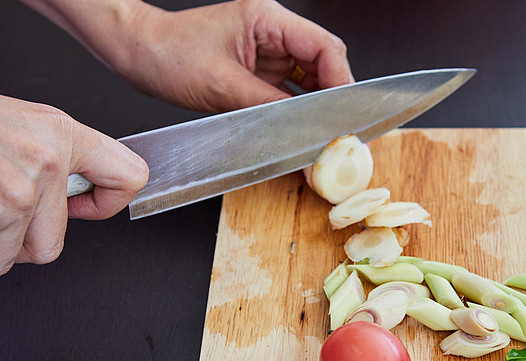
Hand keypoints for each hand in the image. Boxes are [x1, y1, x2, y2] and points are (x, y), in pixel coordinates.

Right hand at [0, 95, 147, 274]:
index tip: (84, 206)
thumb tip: (77, 196)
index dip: (107, 202)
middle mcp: (43, 160)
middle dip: (21, 241)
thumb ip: (52, 156)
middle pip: (53, 244)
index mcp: (59, 133)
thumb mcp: (19, 124)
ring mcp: (14, 188)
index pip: (130, 176)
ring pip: (11, 255)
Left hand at [111, 0, 354, 110]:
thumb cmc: (168, 55)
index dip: (341, 81)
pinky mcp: (260, 72)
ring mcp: (268, 53)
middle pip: (324, 65)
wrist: (139, 55)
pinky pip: (290, 93)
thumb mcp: (223, 87)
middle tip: (337, 130)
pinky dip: (298, 114)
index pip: (324, 47)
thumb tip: (304, 131)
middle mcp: (273, 33)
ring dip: (316, 109)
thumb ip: (270, 109)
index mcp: (268, 19)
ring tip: (320, 135)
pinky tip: (302, 131)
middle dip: (332, 99)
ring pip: (311, 82)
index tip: (344, 112)